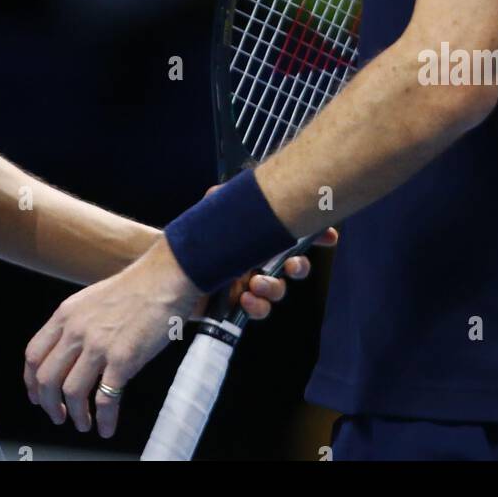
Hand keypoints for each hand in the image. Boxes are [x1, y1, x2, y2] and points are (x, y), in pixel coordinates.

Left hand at [24, 237, 201, 438]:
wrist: (165, 278)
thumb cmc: (137, 286)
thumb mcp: (92, 298)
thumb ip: (77, 323)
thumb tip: (71, 352)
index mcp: (67, 314)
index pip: (34, 354)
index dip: (32, 381)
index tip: (37, 395)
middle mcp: (77, 330)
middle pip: (47, 378)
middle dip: (49, 404)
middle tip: (58, 415)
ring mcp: (98, 345)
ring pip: (72, 392)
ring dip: (76, 415)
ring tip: (83, 423)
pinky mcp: (122, 359)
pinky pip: (106, 398)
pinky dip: (104, 419)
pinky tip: (106, 426)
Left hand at [190, 184, 336, 320]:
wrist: (169, 279)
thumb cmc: (192, 245)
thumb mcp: (206, 218)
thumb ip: (219, 200)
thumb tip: (229, 187)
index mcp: (255, 238)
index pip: (290, 233)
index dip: (314, 235)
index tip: (329, 235)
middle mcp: (257, 261)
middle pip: (294, 265)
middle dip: (299, 267)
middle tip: (292, 265)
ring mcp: (249, 284)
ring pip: (278, 289)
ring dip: (273, 287)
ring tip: (254, 283)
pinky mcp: (239, 305)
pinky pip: (259, 309)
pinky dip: (256, 306)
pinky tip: (244, 299)